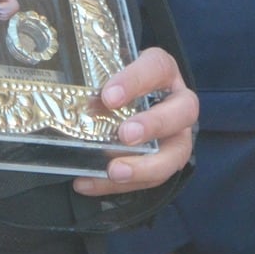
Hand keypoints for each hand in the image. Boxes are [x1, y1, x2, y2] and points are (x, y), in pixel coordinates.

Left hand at [72, 46, 196, 196]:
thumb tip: (70, 96)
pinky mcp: (166, 162)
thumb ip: (96, 78)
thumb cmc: (121, 83)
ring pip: (176, 153)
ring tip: (114, 171)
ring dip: (145, 166)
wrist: (132, 98)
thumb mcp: (111, 71)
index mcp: (164, 71)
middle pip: (184, 111)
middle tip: (126, 135)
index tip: (109, 95)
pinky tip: (88, 183)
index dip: (135, 81)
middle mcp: (179, 102)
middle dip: (154, 125)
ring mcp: (178, 135)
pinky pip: (151, 179)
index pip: (157, 67)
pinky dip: (120, 186)